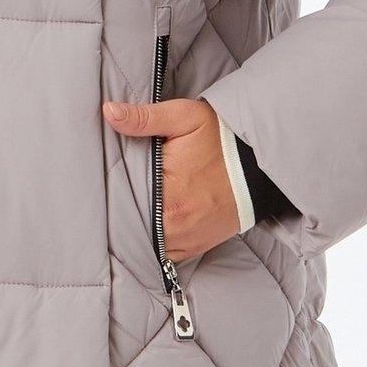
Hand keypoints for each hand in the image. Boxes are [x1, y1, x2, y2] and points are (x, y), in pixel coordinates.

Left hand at [101, 96, 240, 260]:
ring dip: (137, 229)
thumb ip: (145, 118)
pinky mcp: (196, 247)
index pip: (123, 203)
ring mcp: (187, 240)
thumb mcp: (184, 118)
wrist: (259, 165)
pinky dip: (155, 241)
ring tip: (130, 208)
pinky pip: (165, 253)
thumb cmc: (220, 139)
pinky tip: (150, 223)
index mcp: (169, 196)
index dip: (112, 195)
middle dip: (122, 212)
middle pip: (132, 227)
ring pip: (146, 244)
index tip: (106, 183)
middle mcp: (176, 226)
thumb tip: (110, 113)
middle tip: (115, 195)